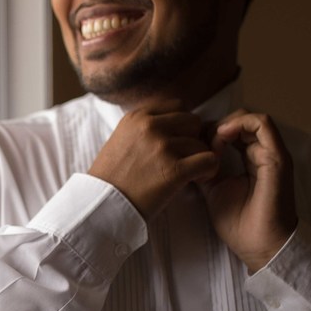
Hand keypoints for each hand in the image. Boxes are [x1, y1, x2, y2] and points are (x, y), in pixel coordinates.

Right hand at [87, 107, 219, 218]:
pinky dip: (209, 170)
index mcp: (137, 117)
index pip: (177, 106)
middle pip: (193, 121)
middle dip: (192, 139)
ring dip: (199, 158)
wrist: (101, 205)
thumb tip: (175, 124)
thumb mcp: (121, 140)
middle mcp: (150, 126)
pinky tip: (198, 179)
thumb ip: (144, 128)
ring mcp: (162, 146)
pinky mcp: (174, 169)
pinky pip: (209, 160)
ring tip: (188, 173)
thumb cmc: (111, 179)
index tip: (176, 142)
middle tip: (184, 159)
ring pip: (201, 143)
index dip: (182, 125)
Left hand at [201, 110, 297, 272]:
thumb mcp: (213, 190)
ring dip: (227, 123)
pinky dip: (241, 123)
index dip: (211, 131)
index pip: (233, 131)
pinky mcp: (277, 157)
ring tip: (211, 140)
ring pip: (251, 118)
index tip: (193, 145)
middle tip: (199, 141)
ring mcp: (272, 153)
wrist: (260, 246)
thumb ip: (204, 169)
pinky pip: (263, 125)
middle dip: (216, 125)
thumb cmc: (239, 224)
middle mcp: (264, 153)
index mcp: (251, 160)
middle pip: (241, 121)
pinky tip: (222, 137)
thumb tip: (186, 154)